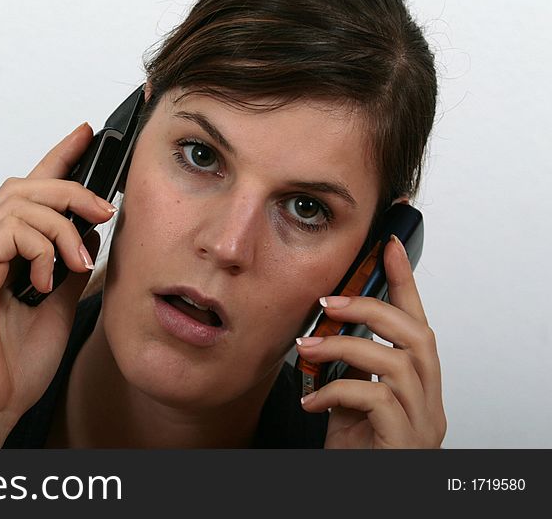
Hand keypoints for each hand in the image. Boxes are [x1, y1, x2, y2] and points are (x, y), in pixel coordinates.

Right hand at [0, 123, 116, 446]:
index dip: (58, 157)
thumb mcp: (60, 303)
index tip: (87, 132)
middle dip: (70, 185)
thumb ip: (69, 264)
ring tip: (79, 257)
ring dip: (61, 222)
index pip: (32, 190)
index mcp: (6, 252)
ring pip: (18, 200)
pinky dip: (39, 247)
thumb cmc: (15, 364)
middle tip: (103, 209)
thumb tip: (91, 235)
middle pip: (25, 185)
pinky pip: (9, 230)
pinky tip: (46, 280)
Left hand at [295, 235, 445, 448]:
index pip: (418, 324)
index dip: (404, 282)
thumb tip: (322, 330)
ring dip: (348, 346)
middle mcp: (429, 403)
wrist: (357, 494)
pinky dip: (338, 390)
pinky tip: (314, 399)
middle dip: (371, 310)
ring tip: (310, 347)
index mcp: (417, 387)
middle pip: (418, 336)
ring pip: (398, 363)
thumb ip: (348, 368)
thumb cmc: (354, 454)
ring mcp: (421, 425)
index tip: (388, 245)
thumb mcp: (348, 402)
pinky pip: (375, 400)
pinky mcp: (403, 444)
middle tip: (329, 303)